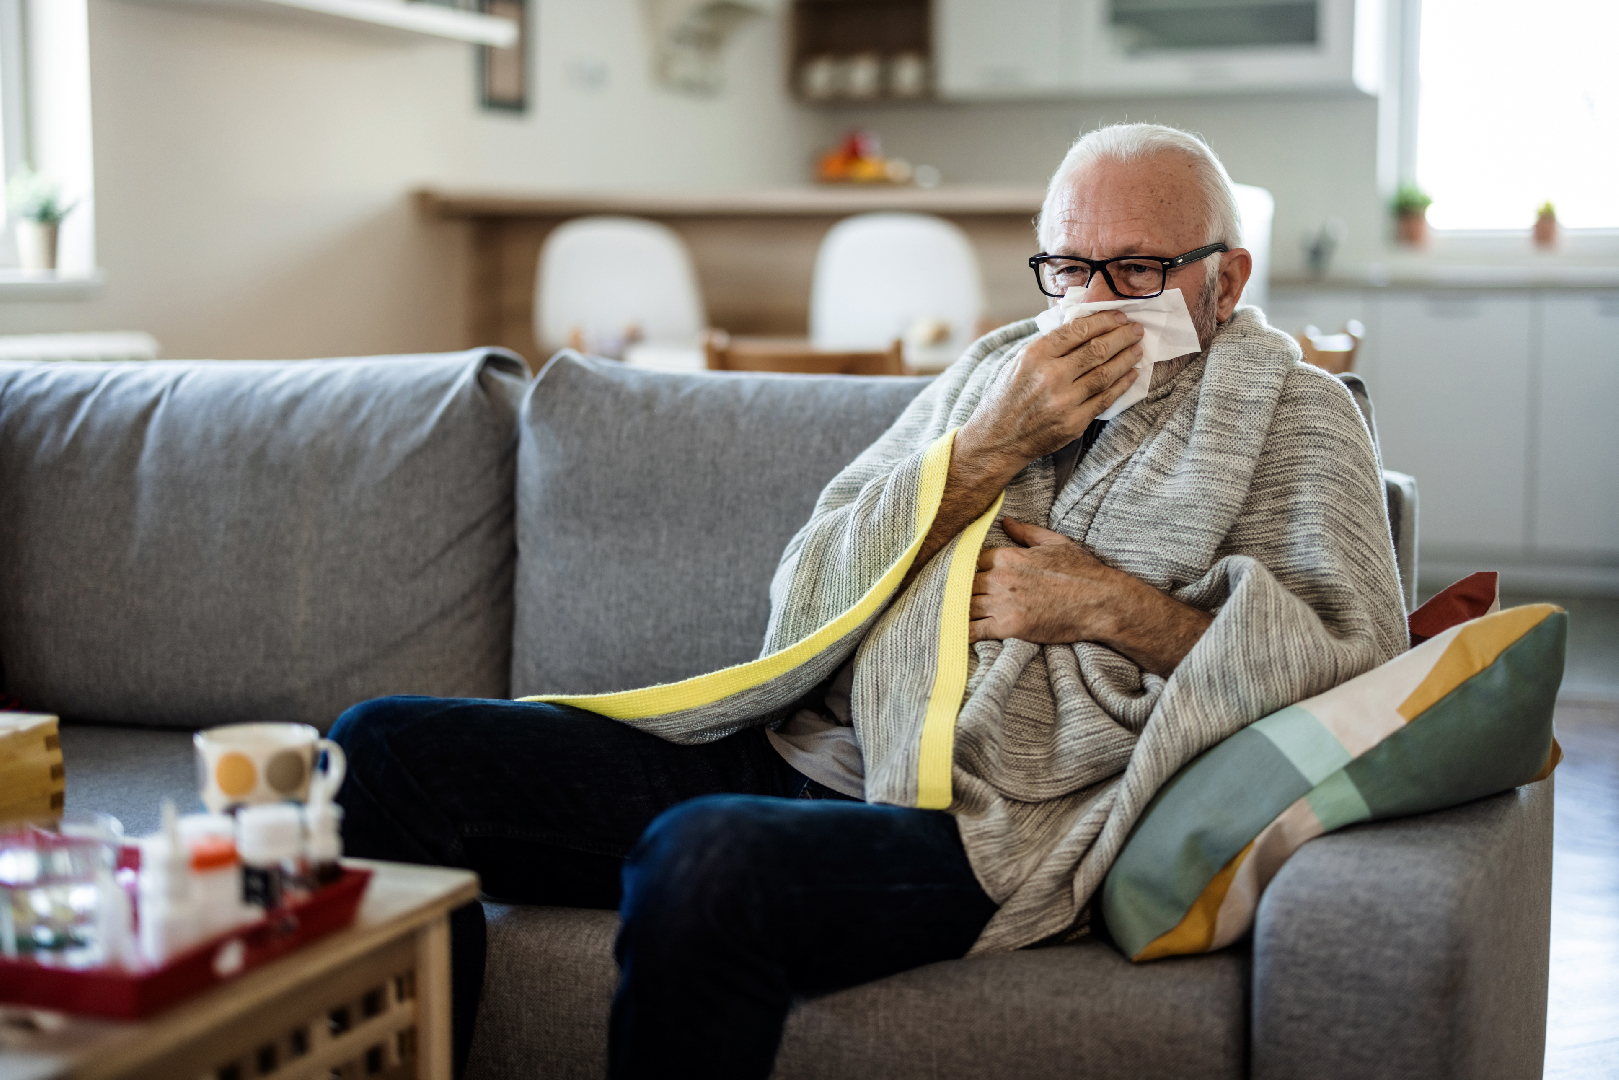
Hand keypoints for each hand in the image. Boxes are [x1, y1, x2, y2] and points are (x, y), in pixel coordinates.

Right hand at [955, 311, 1144, 479]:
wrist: (996, 440)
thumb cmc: (1006, 398)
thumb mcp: (1017, 363)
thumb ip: (1047, 346)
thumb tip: (1082, 327)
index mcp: (1034, 356)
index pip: (1077, 331)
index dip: (1103, 321)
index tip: (1118, 316)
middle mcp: (1050, 377)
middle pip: (1096, 350)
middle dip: (1121, 336)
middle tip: (1136, 329)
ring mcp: (1063, 402)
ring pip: (1105, 374)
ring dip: (1126, 358)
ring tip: (1137, 348)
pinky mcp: (1073, 423)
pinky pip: (1105, 399)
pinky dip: (1121, 384)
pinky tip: (1131, 374)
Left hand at [969, 518, 1114, 644]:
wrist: (1100, 602)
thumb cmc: (1082, 572)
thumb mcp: (1055, 542)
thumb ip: (1026, 532)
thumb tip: (1006, 521)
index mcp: (1007, 556)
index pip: (971, 561)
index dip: (968, 570)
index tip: (967, 578)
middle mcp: (1000, 578)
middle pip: (963, 583)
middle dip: (961, 591)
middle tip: (956, 598)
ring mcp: (1003, 603)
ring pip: (965, 605)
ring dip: (958, 610)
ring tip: (953, 615)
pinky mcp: (1008, 627)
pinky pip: (973, 630)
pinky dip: (962, 632)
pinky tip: (956, 634)